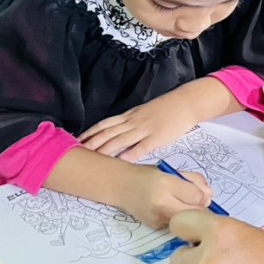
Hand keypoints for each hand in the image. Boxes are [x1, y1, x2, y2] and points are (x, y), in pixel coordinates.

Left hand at [80, 92, 199, 160]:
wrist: (186, 103)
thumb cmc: (166, 108)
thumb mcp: (144, 112)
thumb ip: (131, 121)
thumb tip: (117, 132)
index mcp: (129, 115)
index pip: (104, 124)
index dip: (90, 133)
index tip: (77, 141)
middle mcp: (133, 122)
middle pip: (108, 133)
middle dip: (92, 143)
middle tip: (77, 152)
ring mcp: (145, 129)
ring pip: (121, 140)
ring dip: (106, 149)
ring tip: (93, 158)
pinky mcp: (158, 136)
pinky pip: (142, 146)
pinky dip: (131, 153)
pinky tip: (121, 159)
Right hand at [120, 164, 213, 228]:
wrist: (121, 186)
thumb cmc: (148, 176)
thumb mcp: (172, 171)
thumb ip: (194, 180)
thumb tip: (210, 195)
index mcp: (166, 183)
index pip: (197, 197)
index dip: (204, 196)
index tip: (202, 194)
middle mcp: (161, 203)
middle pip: (195, 212)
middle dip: (201, 209)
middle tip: (200, 203)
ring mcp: (158, 217)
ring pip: (187, 221)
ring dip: (191, 215)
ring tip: (185, 206)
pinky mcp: (156, 227)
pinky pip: (177, 225)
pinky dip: (180, 219)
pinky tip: (173, 211)